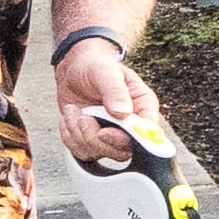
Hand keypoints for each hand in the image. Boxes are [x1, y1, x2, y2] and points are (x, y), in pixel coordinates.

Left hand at [52, 29, 154, 167]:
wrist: (74, 70)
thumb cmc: (96, 66)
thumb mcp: (106, 72)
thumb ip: (115, 91)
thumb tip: (123, 113)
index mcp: (143, 106)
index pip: (148, 132)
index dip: (130, 138)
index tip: (106, 131)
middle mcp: (130, 125)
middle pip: (123, 150)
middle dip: (97, 137)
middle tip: (84, 117)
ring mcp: (112, 135)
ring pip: (100, 152)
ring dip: (79, 133)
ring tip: (74, 110)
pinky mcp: (93, 141)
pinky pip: (81, 152)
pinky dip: (69, 136)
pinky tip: (70, 118)